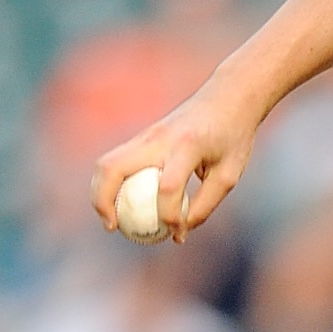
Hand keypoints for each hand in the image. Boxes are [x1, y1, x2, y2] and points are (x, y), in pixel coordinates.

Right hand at [90, 74, 260, 242]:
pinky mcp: (142, 137)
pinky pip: (116, 161)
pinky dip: (110, 184)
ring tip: (110, 220)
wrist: (227, 96)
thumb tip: (178, 232)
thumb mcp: (228, 174)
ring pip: (106, 163)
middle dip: (104, 201)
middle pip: (114, 168)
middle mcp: (159, 138)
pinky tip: (119, 205)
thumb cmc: (233, 137)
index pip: (168, 187)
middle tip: (112, 228)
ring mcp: (146, 134)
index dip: (169, 216)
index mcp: (187, 145)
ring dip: (99, 192)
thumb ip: (205, 204)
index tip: (176, 235)